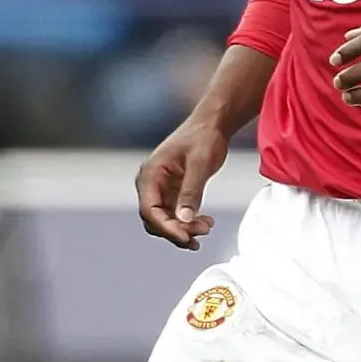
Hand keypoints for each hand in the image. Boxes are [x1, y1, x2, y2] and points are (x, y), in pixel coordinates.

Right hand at [137, 117, 228, 249]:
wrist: (211, 125)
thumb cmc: (203, 137)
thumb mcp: (200, 164)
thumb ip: (191, 192)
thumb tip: (184, 219)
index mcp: (150, 173)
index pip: (149, 210)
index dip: (166, 227)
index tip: (185, 237)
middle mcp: (151, 183)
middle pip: (155, 219)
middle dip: (177, 230)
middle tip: (201, 232)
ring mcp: (161, 189)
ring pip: (165, 220)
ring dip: (184, 229)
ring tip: (207, 228)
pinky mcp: (172, 192)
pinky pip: (175, 215)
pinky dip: (188, 223)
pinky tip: (205, 223)